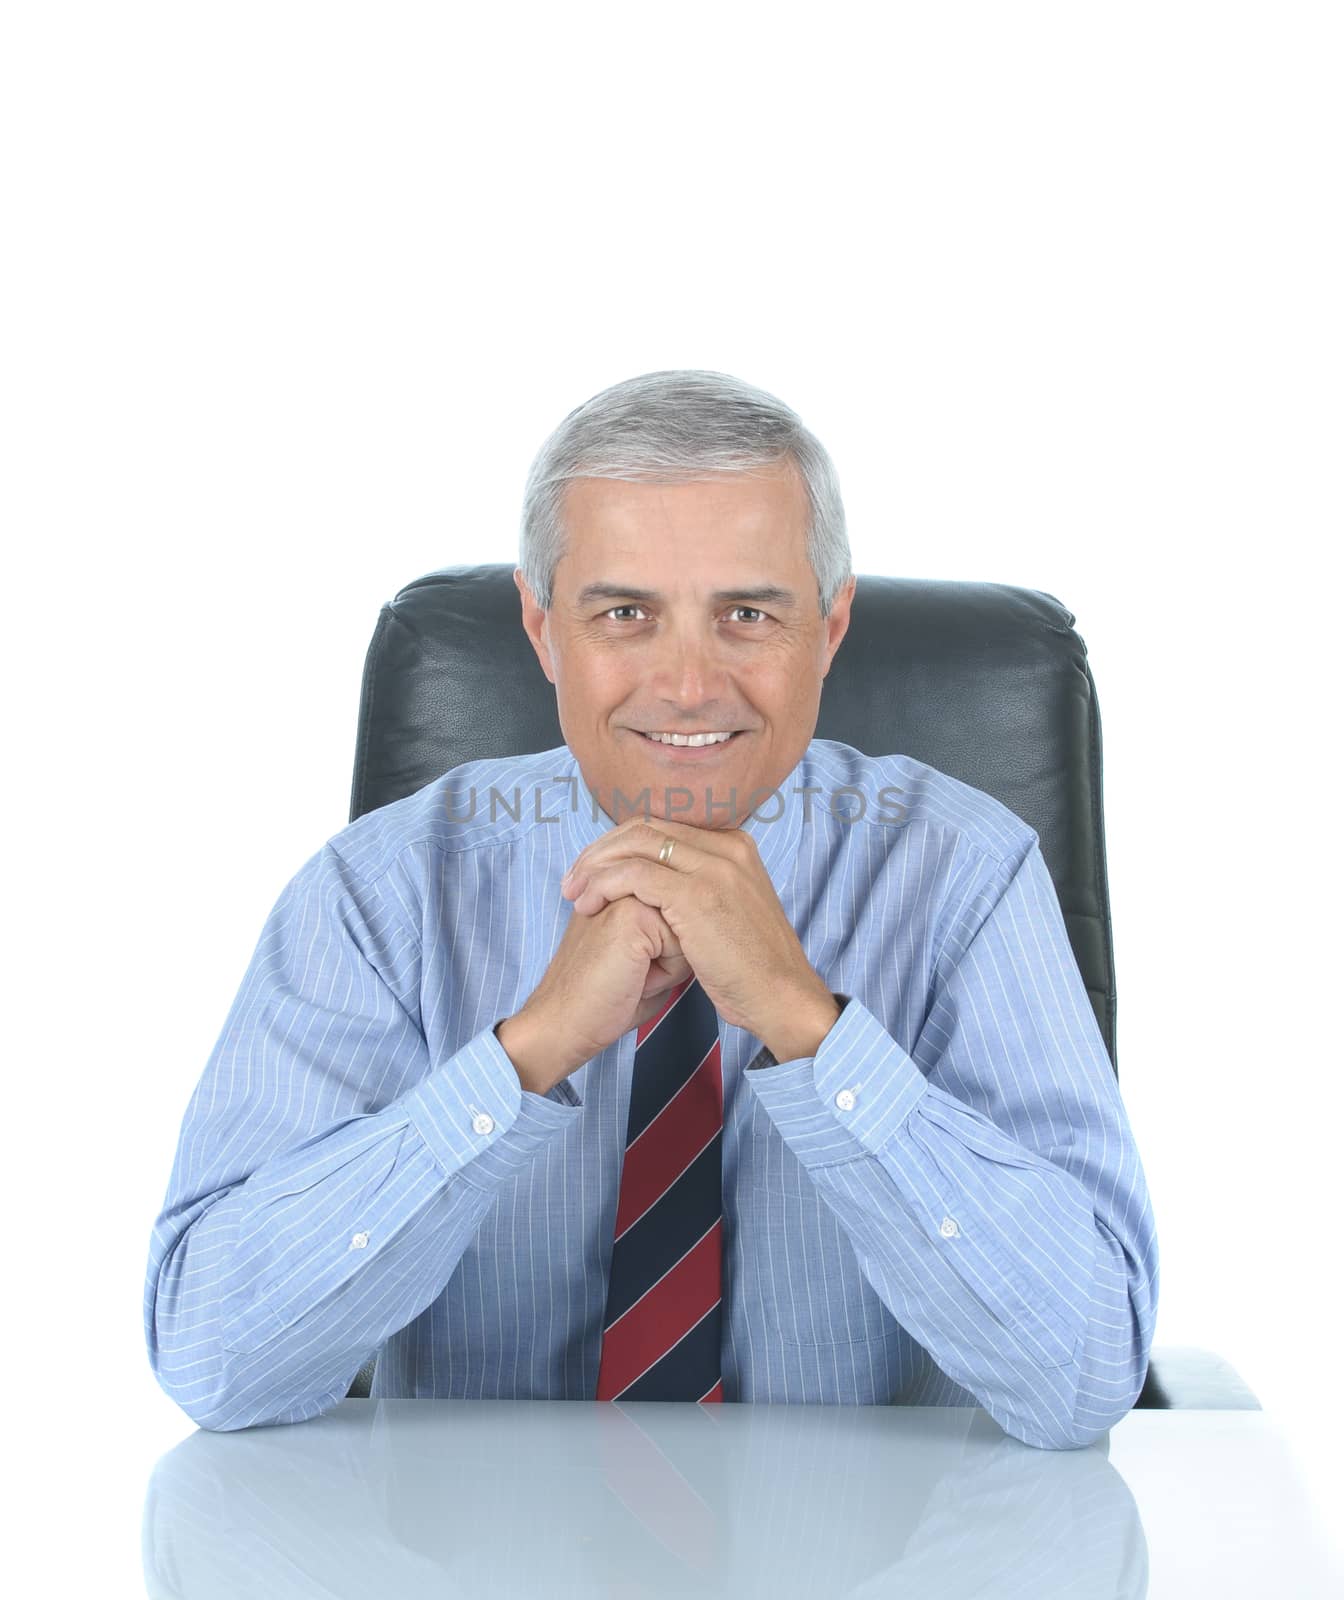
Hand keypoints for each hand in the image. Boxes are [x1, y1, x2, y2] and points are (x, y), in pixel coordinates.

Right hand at [497, 895, 692, 1093]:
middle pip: (688, 915)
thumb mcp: (641, 955)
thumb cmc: (602, 999)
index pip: (682, 912)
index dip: (668, 952)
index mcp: (621, 888)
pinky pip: (682, 942)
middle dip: (671, 953)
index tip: (626, 965)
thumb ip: (669, 930)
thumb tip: (702, 926)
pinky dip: (666, 972)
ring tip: (632, 975)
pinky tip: (634, 979)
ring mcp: (625, 894)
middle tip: (628, 971)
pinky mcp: (632, 915)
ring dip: (670, 961)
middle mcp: (622, 883)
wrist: (563, 1023)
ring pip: (689, 926)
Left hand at [559, 818, 840, 1056]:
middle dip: (601, 850)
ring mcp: (714, 866)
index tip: (593, 871)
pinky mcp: (697, 893)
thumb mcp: (729, 913)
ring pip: (635, 844)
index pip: (662, 827)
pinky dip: (603, 885)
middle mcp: (727, 846)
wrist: (782, 998)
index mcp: (734, 846)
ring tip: (574, 893)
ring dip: (595, 866)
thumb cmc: (751, 970)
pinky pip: (634, 874)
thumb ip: (700, 890)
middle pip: (644, 828)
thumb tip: (659, 888)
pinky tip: (588, 906)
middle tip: (574, 879)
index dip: (620, 845)